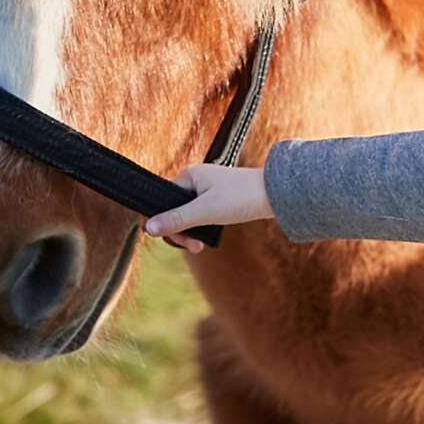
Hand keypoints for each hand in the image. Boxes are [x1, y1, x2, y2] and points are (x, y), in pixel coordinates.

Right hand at [143, 163, 273, 252]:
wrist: (276, 194)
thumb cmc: (241, 197)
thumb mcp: (205, 212)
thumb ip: (176, 220)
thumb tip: (147, 228)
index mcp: (188, 175)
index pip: (163, 203)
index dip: (167, 225)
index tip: (181, 241)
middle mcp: (196, 179)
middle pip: (175, 211)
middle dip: (181, 232)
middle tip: (194, 248)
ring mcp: (208, 188)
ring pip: (189, 216)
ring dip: (192, 232)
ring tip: (201, 246)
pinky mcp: (220, 198)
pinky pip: (202, 215)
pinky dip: (203, 228)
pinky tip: (208, 238)